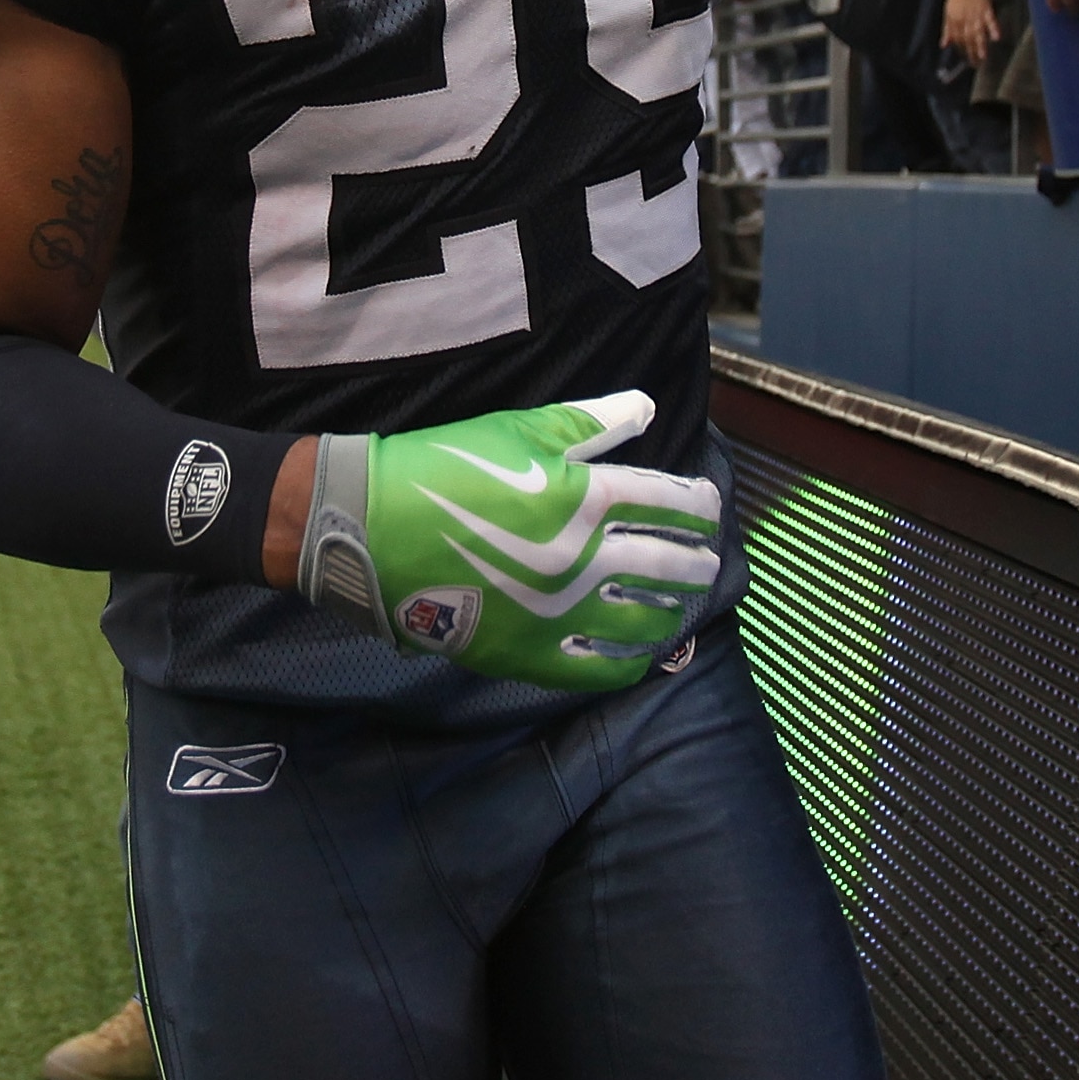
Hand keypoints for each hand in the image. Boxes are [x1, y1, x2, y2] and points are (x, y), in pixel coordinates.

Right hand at [305, 390, 720, 693]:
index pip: (669, 504)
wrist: (367, 525)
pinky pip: (595, 670)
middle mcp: (582, 557)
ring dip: (671, 610)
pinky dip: (628, 664)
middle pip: (665, 563)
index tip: (710, 508)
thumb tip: (647, 408)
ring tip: (680, 603)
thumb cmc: (446, 466)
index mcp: (585, 497)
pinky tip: (643, 657)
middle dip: (696, 561)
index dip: (700, 507)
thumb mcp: (522, 430)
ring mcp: (556, 611)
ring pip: (641, 619)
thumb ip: (592, 423)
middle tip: (710, 561)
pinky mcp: (525, 652)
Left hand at [941, 0, 999, 65]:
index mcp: (955, 22)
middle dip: (971, 52)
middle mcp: (965, 20)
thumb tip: (943, 45)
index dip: (962, 50)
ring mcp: (976, 14)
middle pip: (968, 38)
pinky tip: (997, 37)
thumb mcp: (948, 14)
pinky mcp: (986, 8)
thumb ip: (947, 30)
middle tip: (975, 64)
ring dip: (981, 44)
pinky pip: (990, 19)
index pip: (958, 40)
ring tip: (983, 56)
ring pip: (978, 31)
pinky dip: (994, 28)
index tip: (966, 60)